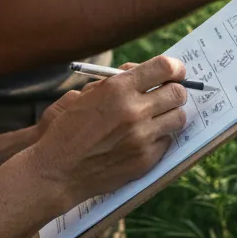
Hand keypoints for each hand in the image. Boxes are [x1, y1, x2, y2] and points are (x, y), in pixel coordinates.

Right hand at [28, 55, 188, 209]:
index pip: (164, 67)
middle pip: (178, 93)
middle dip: (175, 91)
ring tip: (158, 117)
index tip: (176, 72)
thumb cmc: (69, 128)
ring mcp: (142, 137)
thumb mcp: (86, 94)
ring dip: (171, 114)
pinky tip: (144, 138)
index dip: (175, 68)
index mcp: (118, 88)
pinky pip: (168, 141)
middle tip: (167, 95)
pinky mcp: (146, 159)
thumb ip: (118, 80)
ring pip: (179, 117)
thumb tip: (145, 71)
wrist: (58, 170)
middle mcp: (134, 110)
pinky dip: (160, 137)